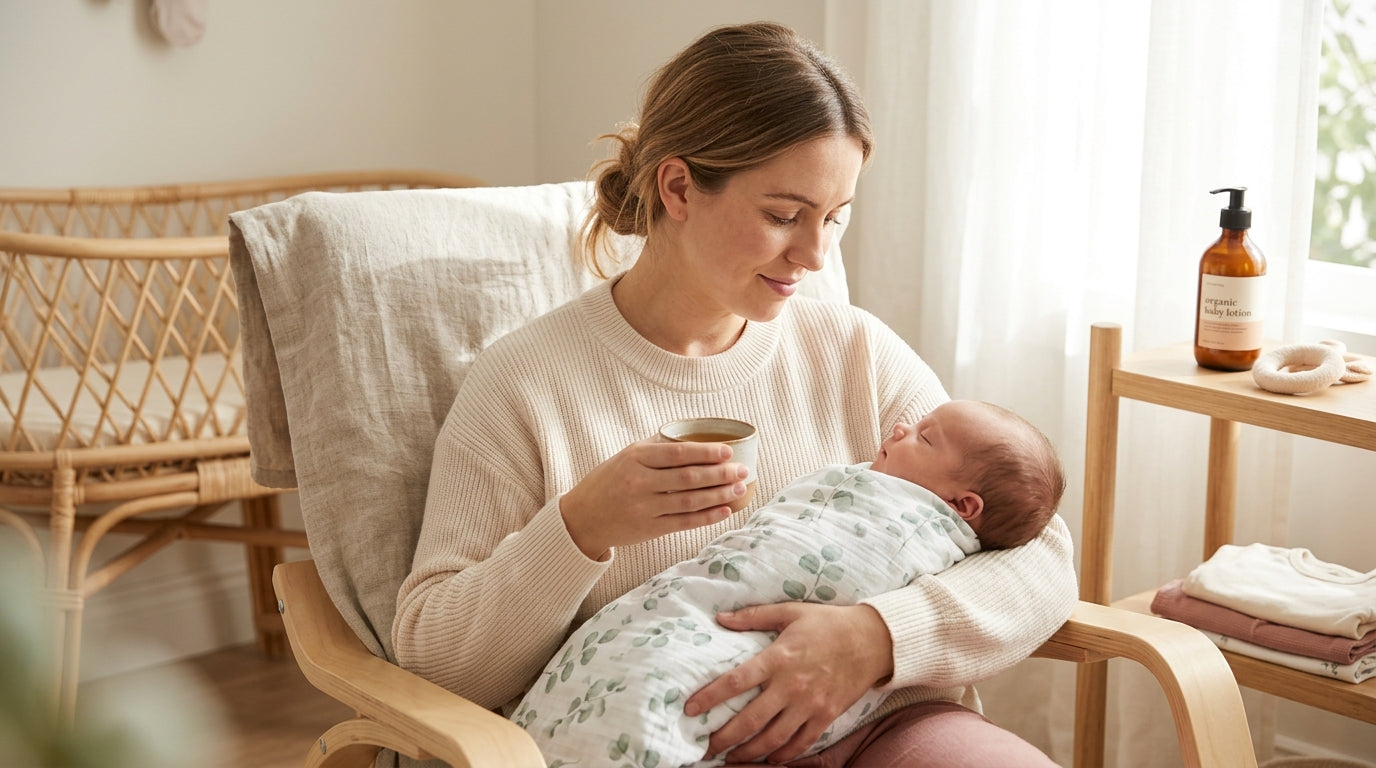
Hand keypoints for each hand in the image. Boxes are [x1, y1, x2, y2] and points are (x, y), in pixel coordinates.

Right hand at [559, 436, 749, 558]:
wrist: (582, 517)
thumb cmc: (609, 481)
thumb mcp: (626, 456)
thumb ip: (657, 449)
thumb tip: (696, 439)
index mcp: (635, 458)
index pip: (677, 453)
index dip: (706, 452)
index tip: (728, 452)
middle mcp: (639, 482)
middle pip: (688, 478)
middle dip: (720, 474)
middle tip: (743, 470)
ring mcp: (644, 507)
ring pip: (690, 501)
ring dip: (719, 495)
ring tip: (739, 488)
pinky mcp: (649, 529)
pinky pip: (684, 522)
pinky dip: (707, 517)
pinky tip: (725, 510)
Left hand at [684, 602, 894, 763]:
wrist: (873, 640)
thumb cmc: (828, 623)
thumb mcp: (791, 612)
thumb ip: (754, 616)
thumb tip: (720, 618)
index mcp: (779, 657)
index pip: (736, 681)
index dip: (710, 697)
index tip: (690, 709)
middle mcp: (792, 685)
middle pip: (750, 720)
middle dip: (724, 737)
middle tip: (705, 747)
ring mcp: (810, 704)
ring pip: (773, 738)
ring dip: (748, 752)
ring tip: (730, 758)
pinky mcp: (826, 716)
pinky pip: (800, 743)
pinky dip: (782, 756)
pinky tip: (768, 760)